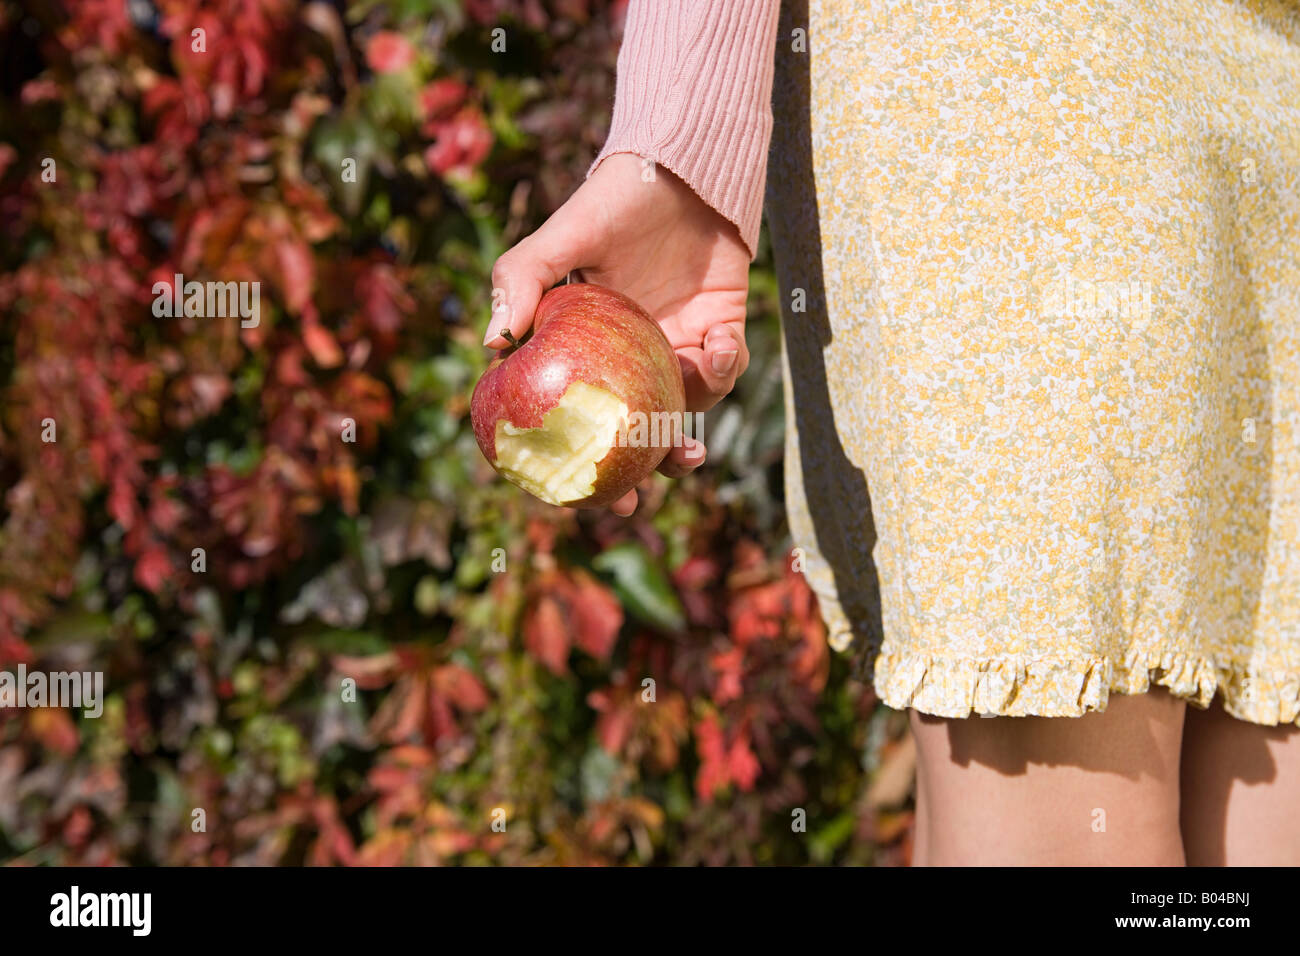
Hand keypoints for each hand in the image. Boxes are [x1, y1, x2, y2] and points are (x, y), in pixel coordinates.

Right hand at [487, 152, 750, 514]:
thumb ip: (520, 280)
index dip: (573, 454)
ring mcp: (678, 345)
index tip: (569, 491)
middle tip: (633, 500)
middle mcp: (631, 353)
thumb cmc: (614, 199)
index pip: (577, 408)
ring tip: (685, 447)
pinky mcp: (723, 329)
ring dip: (684, 435)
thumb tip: (493, 344)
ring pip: (683, 411)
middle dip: (635, 472)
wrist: (684, 166)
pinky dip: (724, 370)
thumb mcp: (560, 237)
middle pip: (632, 427)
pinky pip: (725, 370)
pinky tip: (717, 346)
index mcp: (587, 344)